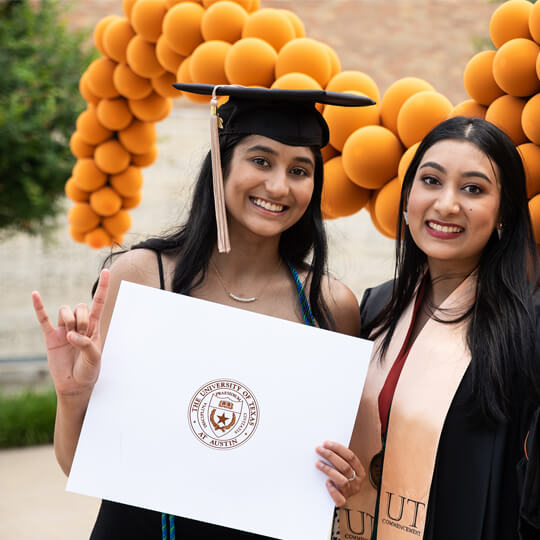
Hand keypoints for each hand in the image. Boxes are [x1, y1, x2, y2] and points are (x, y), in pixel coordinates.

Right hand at [31, 269, 109, 396]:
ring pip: (65, 311)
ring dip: (68, 320)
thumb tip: (70, 335)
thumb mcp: (95, 358)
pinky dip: (39, 307)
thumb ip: (86, 345)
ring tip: (70, 336)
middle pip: (79, 306)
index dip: (103, 287)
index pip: (99, 302)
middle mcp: (79, 324)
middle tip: (82, 335)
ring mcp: (64, 329)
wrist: (75, 384)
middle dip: (82, 319)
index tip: (107, 271)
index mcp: (94, 326)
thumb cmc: (89, 370)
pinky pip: (43, 319)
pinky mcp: (51, 337)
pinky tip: (35, 294)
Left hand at [315, 441, 363, 505]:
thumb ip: (340, 460)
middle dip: (330, 456)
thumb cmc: (341, 479)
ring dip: (328, 469)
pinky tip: (327, 483)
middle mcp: (357, 482)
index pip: (351, 457)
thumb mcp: (345, 469)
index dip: (338, 448)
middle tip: (319, 449)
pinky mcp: (343, 501)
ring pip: (341, 480)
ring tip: (317, 463)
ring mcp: (351, 492)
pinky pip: (339, 498)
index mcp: (360, 472)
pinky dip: (333, 490)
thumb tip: (326, 447)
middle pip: (345, 466)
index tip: (326, 443)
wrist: (341, 498)